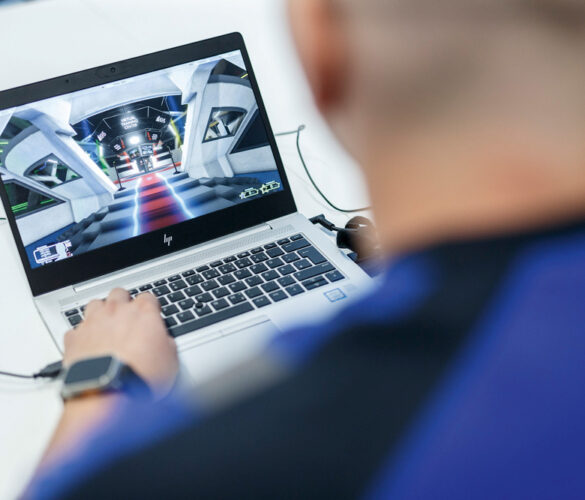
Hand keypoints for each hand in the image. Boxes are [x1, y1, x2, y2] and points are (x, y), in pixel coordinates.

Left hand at [63, 288, 178, 396]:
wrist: (108, 392)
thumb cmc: (141, 375)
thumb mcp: (170, 360)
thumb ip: (166, 343)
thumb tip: (164, 342)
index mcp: (143, 312)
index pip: (149, 297)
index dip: (151, 308)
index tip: (151, 317)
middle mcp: (116, 311)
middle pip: (119, 293)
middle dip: (123, 302)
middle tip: (127, 318)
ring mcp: (92, 322)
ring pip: (94, 304)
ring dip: (100, 313)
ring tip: (106, 329)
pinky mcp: (74, 338)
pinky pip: (75, 330)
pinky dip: (81, 336)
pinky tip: (87, 347)